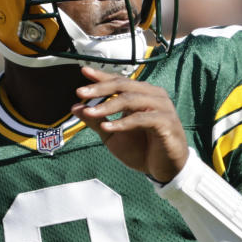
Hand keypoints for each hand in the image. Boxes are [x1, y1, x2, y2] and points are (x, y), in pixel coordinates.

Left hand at [71, 66, 188, 182]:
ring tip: (89, 112)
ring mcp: (162, 107)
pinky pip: (141, 119)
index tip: (84, 71)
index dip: (101, 77)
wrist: (165, 169)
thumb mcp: (112, 134)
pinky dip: (122, 122)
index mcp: (142, 94)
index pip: (119, 81)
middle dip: (100, 88)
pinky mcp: (166, 123)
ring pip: (131, 99)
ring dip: (108, 105)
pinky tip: (106, 126)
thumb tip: (75, 107)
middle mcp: (153, 95)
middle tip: (80, 92)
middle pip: (124, 85)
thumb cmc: (141, 149)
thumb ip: (95, 120)